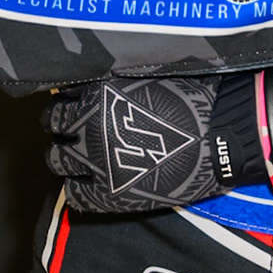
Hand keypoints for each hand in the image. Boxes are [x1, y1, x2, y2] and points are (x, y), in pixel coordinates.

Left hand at [43, 73, 262, 213]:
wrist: (220, 137)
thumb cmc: (191, 98)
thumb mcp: (145, 75)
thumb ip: (113, 81)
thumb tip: (89, 84)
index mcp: (97, 94)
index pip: (61, 96)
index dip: (67, 100)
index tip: (73, 103)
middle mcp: (88, 127)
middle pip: (53, 126)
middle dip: (61, 126)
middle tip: (75, 129)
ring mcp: (96, 163)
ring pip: (57, 160)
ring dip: (64, 156)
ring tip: (77, 156)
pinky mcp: (109, 195)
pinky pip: (75, 196)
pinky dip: (76, 189)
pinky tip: (86, 184)